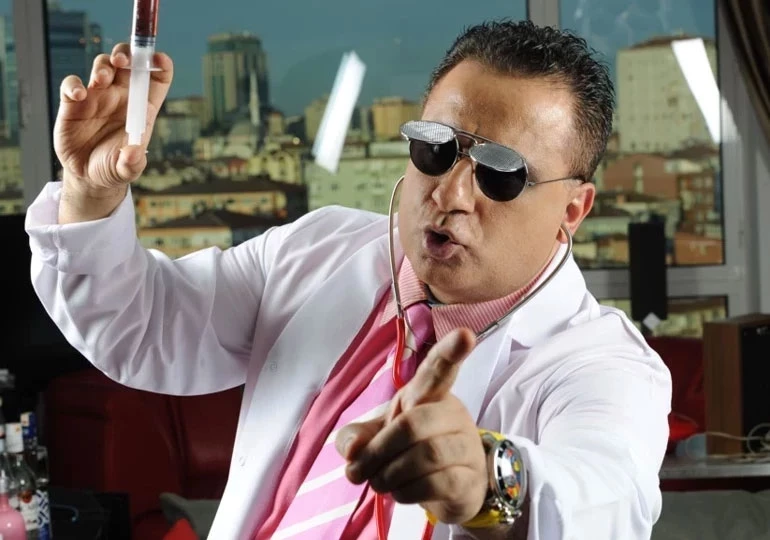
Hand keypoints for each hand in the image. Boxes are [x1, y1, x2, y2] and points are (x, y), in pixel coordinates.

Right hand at [54, 42, 172, 191]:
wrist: (87, 176)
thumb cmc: (113, 167)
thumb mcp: (126, 170)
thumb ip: (132, 163)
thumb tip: (134, 153)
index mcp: (142, 107)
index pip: (157, 78)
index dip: (160, 64)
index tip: (157, 58)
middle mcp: (121, 97)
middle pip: (127, 62)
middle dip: (126, 54)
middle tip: (122, 62)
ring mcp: (98, 96)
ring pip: (102, 66)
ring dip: (102, 66)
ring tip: (101, 79)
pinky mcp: (73, 103)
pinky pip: (72, 84)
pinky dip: (73, 84)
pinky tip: (78, 95)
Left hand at [335, 328, 488, 523]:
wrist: (453, 486)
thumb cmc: (412, 449)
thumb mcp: (378, 437)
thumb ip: (356, 437)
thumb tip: (352, 452)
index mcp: (430, 394)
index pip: (440, 369)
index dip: (450, 352)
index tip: (465, 334)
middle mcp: (453, 414)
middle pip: (414, 423)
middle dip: (378, 451)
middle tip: (359, 471)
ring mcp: (467, 446)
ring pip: (427, 455)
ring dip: (390, 475)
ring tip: (379, 483)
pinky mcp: (471, 478)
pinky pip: (437, 483)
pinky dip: (407, 492)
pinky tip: (400, 492)